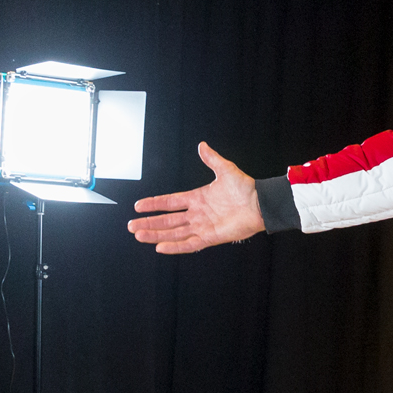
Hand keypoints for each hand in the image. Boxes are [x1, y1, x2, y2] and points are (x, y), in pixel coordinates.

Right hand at [127, 141, 262, 252]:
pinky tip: (160, 247)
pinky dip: (175, 246)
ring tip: (139, 235)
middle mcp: (198, 214)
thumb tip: (202, 146)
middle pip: (167, 220)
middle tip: (131, 226)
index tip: (138, 206)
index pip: (170, 202)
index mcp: (198, 198)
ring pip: (174, 233)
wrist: (261, 203)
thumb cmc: (247, 188)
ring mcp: (203, 227)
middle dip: (149, 223)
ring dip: (156, 234)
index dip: (154, 204)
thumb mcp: (226, 170)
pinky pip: (189, 244)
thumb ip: (212, 159)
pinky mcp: (211, 238)